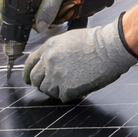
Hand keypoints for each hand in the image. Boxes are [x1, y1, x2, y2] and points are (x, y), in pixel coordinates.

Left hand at [23, 18, 137, 101]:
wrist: (109, 49)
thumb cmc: (94, 42)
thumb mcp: (67, 39)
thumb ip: (54, 50)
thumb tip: (47, 62)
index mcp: (48, 48)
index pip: (29, 64)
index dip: (28, 73)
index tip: (29, 79)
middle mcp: (49, 62)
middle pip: (35, 79)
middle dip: (41, 83)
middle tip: (50, 84)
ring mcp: (57, 76)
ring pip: (47, 90)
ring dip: (55, 90)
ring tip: (67, 85)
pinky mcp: (67, 89)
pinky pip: (61, 97)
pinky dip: (68, 94)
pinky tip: (76, 88)